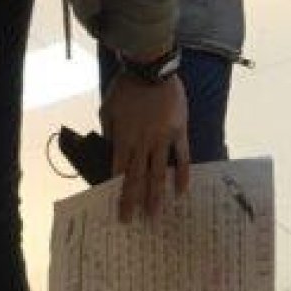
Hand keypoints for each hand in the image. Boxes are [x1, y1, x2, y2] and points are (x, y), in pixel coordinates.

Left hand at [101, 70, 189, 221]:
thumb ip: (110, 131)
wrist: (151, 69)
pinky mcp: (179, 133)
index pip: (119, 172)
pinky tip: (180, 192)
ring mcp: (162, 140)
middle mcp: (142, 144)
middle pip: (137, 178)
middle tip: (132, 221)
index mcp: (123, 138)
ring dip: (156, 196)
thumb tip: (113, 150)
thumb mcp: (107, 109)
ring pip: (158, 173)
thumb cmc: (125, 87)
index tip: (117, 208)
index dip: (118, 191)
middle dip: (133, 201)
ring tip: (155, 215)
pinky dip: (181, 176)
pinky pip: (182, 158)